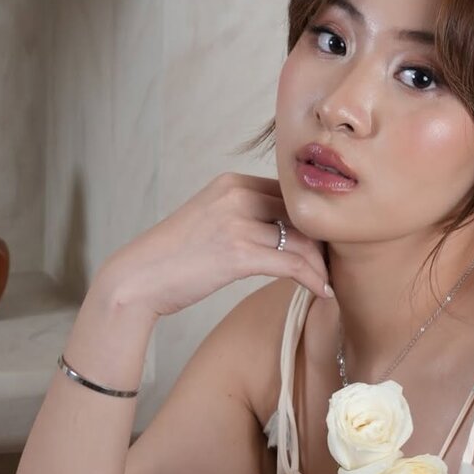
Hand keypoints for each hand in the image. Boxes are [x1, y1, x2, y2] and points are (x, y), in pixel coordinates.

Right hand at [97, 173, 331, 316]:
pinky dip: (313, 279)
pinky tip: (322, 291)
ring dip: (322, 264)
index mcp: (231, 182)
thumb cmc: (173, 257)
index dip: (312, 218)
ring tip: (329, 281)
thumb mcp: (210, 220)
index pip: (290, 194)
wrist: (137, 279)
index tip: (326, 241)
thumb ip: (244, 215)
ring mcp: (237, 222)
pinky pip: (292, 264)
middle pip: (301, 213)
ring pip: (302, 240)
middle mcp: (236, 194)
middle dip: (323, 240)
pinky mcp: (238, 252)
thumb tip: (284, 230)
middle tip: (336, 262)